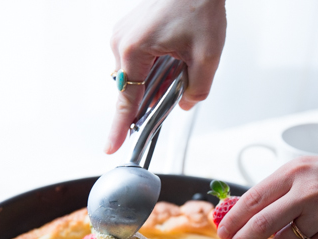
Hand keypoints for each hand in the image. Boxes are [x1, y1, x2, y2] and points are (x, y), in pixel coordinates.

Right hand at [106, 0, 226, 153]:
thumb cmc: (198, 6)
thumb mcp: (207, 57)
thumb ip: (196, 90)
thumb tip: (184, 104)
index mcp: (135, 51)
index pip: (126, 100)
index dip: (119, 127)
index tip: (111, 146)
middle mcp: (122, 43)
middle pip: (132, 88)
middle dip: (154, 96)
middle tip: (179, 85)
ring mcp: (123, 35)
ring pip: (136, 75)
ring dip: (156, 79)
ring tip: (181, 64)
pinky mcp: (129, 30)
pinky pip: (137, 60)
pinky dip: (154, 66)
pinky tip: (173, 56)